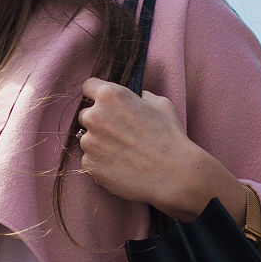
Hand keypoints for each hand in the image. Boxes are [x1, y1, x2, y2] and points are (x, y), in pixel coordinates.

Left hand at [76, 78, 246, 223]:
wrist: (174, 174)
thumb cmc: (170, 137)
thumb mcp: (161, 105)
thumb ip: (142, 96)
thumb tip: (138, 96)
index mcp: (109, 96)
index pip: (88, 87)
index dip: (98, 95)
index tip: (105, 104)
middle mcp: (94, 116)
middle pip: (86, 114)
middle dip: (99, 121)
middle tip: (120, 133)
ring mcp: (89, 142)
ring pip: (88, 139)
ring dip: (100, 144)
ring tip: (125, 153)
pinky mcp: (89, 165)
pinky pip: (91, 160)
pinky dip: (102, 163)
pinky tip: (122, 166)